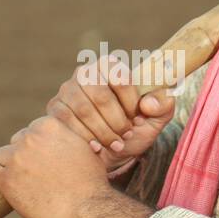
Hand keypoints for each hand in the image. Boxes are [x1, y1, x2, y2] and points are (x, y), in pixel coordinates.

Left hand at [0, 115, 110, 217]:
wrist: (89, 210)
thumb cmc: (92, 183)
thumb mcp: (85, 149)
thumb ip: (67, 140)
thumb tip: (63, 141)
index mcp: (49, 125)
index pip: (30, 131)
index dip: (37, 148)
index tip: (42, 162)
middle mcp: (30, 138)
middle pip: (15, 142)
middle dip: (22, 157)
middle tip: (35, 176)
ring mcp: (16, 159)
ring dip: (7, 168)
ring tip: (20, 183)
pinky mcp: (6, 180)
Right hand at [46, 56, 176, 172]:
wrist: (109, 152)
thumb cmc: (132, 130)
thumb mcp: (155, 121)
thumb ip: (163, 107)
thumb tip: (148, 103)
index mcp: (111, 65)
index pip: (120, 77)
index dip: (131, 102)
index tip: (138, 118)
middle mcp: (86, 72)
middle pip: (100, 95)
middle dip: (116, 121)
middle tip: (126, 133)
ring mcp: (67, 89)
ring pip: (84, 109)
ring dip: (103, 131)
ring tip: (115, 143)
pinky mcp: (55, 107)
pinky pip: (67, 121)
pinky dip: (85, 137)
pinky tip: (96, 146)